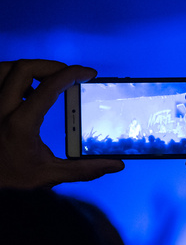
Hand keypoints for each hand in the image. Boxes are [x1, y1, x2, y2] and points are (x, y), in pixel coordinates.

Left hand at [0, 60, 123, 188]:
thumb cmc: (12, 178)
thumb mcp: (50, 176)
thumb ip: (84, 169)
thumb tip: (115, 165)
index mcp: (20, 125)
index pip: (47, 88)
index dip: (71, 75)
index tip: (87, 74)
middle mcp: (1, 110)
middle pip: (23, 69)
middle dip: (51, 66)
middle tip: (70, 73)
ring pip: (5, 69)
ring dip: (29, 68)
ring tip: (47, 78)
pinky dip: (14, 76)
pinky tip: (28, 90)